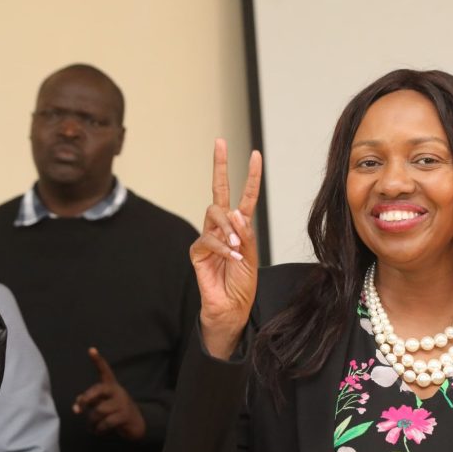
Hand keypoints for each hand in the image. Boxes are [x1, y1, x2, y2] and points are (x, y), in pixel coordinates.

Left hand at [72, 348, 144, 440]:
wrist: (137, 423)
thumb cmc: (115, 411)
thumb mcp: (103, 403)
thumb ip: (90, 401)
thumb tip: (77, 406)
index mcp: (111, 386)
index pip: (104, 371)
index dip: (98, 360)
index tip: (91, 350)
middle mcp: (117, 391)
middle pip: (97, 390)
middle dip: (85, 400)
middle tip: (78, 410)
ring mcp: (122, 403)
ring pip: (98, 411)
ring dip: (91, 422)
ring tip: (92, 426)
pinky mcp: (124, 416)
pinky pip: (105, 423)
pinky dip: (98, 429)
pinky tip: (99, 431)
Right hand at [191, 139, 261, 358]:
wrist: (232, 309)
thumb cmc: (242, 285)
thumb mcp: (251, 256)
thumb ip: (244, 234)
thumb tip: (234, 211)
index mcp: (240, 228)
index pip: (246, 197)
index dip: (251, 177)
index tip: (255, 155)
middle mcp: (223, 228)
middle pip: (218, 191)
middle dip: (220, 165)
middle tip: (220, 142)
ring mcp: (208, 237)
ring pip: (214, 213)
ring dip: (227, 227)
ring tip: (237, 247)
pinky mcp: (198, 251)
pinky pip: (207, 239)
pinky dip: (221, 247)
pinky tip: (231, 257)